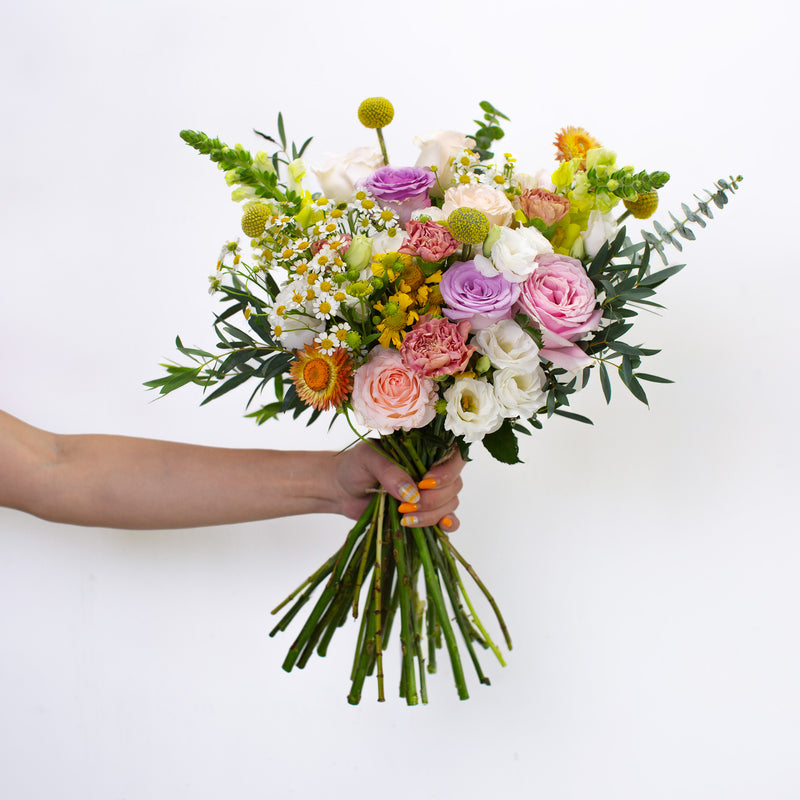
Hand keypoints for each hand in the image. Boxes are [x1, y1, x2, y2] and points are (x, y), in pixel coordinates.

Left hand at [333, 442, 463, 530]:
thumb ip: (389, 471)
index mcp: (424, 450)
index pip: (453, 455)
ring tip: (405, 517)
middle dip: (434, 498)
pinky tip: (441, 526)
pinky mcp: (426, 514)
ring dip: (432, 514)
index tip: (426, 481)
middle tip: (406, 504)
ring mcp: (431, 493)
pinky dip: (448, 524)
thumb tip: (411, 494)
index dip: (448, 470)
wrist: (342, 490)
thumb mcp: (368, 459)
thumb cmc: (356, 466)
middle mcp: (433, 470)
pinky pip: (448, 520)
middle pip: (454, 484)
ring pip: (450, 503)